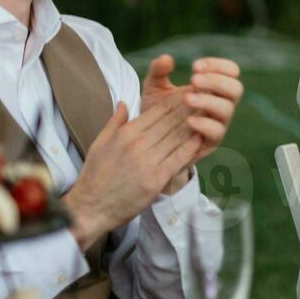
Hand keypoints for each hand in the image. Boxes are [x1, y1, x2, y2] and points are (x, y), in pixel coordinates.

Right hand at [62, 94, 203, 249]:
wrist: (91, 207)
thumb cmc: (95, 175)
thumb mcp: (100, 143)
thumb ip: (115, 121)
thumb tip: (124, 102)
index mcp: (125, 133)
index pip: (157, 111)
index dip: (176, 100)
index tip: (189, 91)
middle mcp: (138, 145)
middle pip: (170, 121)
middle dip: (189, 107)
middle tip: (206, 95)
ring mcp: (147, 162)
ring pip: (176, 137)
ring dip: (194, 123)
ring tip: (208, 112)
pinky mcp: (155, 180)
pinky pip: (177, 159)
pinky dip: (190, 147)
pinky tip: (200, 138)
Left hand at [141, 55, 244, 189]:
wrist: (150, 141)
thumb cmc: (158, 111)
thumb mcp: (155, 88)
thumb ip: (158, 72)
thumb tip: (166, 58)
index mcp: (213, 87)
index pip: (231, 71)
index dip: (218, 65)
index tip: (195, 65)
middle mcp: (220, 104)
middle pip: (236, 88)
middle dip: (217, 81)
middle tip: (194, 79)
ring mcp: (217, 123)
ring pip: (227, 109)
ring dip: (209, 100)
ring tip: (187, 98)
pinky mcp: (210, 142)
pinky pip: (217, 132)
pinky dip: (205, 124)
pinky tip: (188, 120)